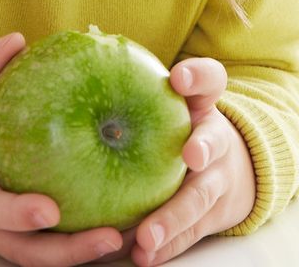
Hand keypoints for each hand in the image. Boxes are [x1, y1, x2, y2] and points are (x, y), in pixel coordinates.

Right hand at [0, 33, 124, 266]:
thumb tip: (13, 40)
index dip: (17, 215)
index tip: (50, 210)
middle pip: (28, 251)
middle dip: (69, 252)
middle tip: (109, 237)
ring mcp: (11, 237)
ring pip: (50, 257)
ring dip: (89, 255)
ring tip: (131, 238)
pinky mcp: (34, 238)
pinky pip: (64, 246)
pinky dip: (94, 244)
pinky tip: (132, 228)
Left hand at [129, 58, 255, 265]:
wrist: (226, 168)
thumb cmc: (174, 125)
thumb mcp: (167, 100)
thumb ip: (133, 83)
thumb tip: (71, 51)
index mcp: (201, 106)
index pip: (209, 80)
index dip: (198, 76)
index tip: (179, 76)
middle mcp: (213, 142)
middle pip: (213, 142)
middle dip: (203, 147)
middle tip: (190, 155)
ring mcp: (215, 182)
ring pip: (199, 200)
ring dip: (174, 218)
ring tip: (147, 236)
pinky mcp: (209, 217)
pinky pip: (188, 234)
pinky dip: (167, 246)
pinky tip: (142, 256)